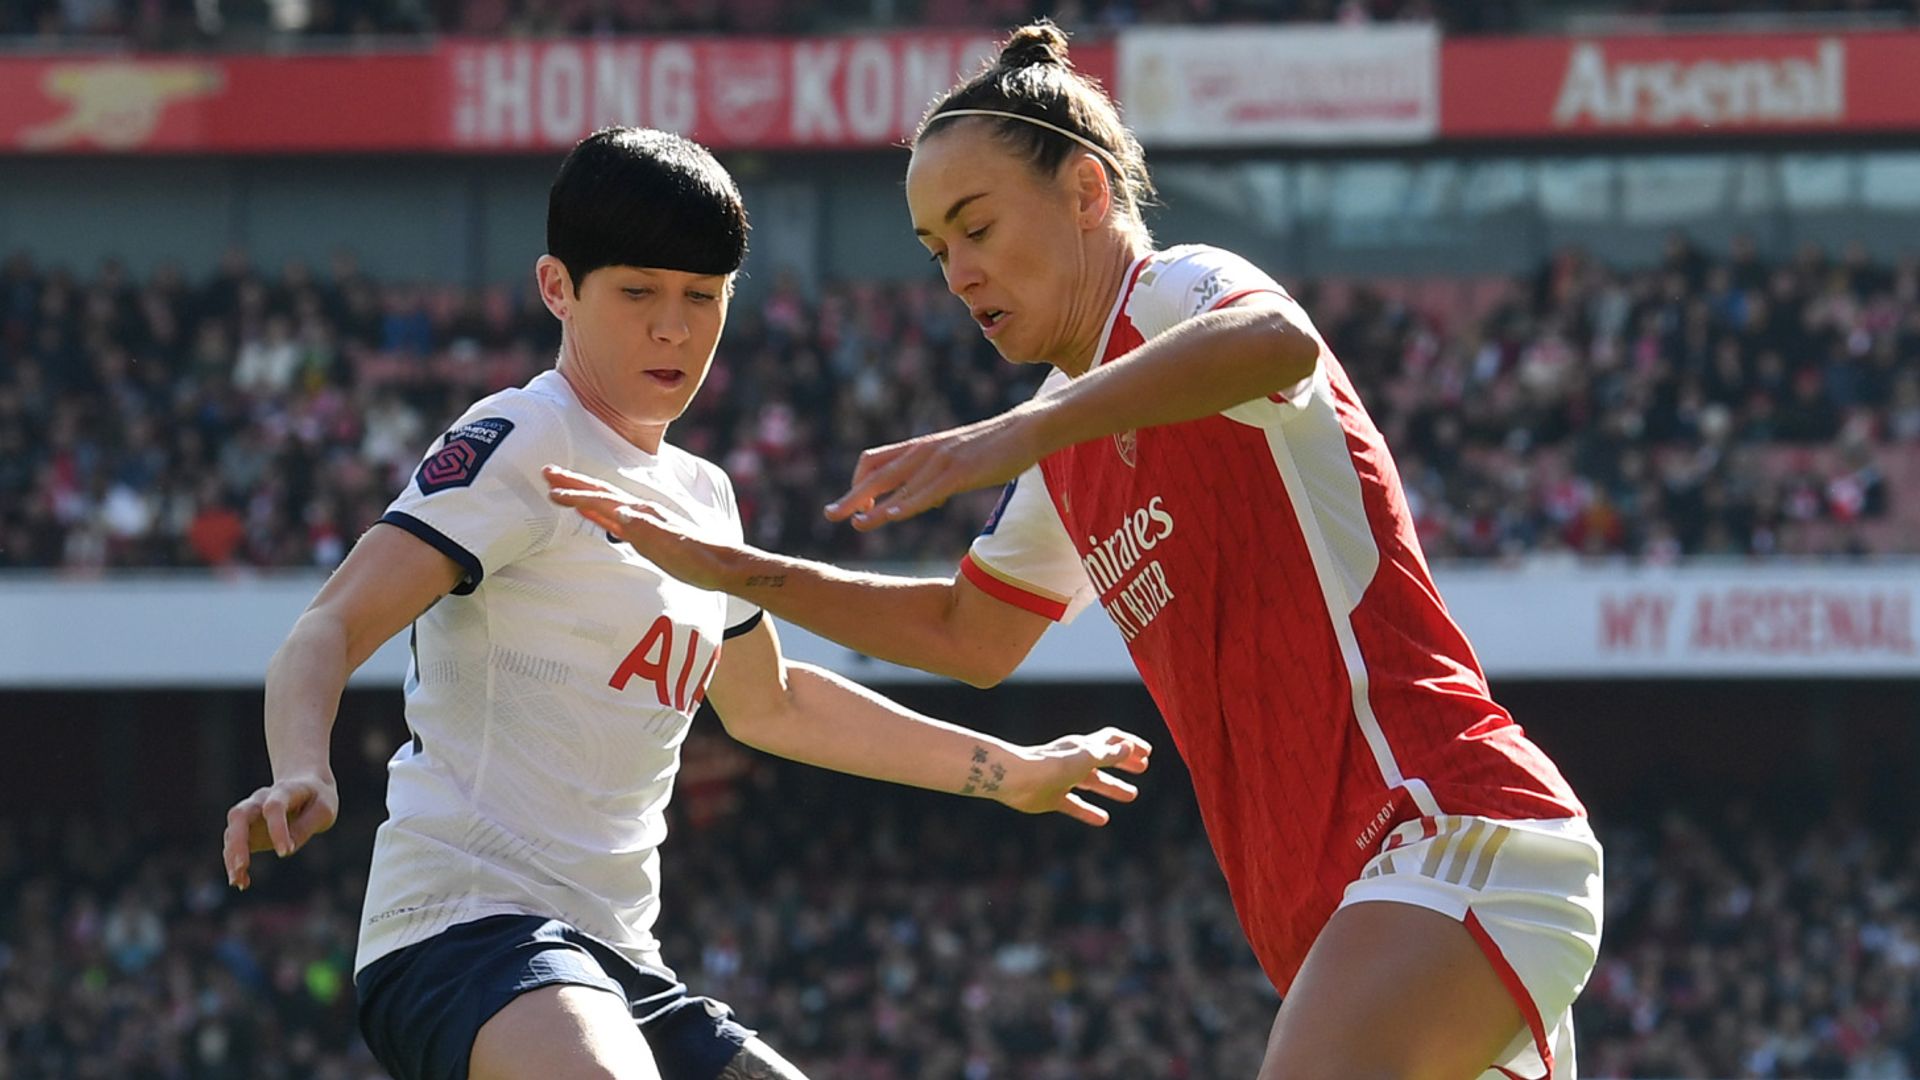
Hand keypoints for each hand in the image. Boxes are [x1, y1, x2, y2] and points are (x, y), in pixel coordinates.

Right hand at [222, 773, 337, 889]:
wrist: (308, 788)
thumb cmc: (317, 800)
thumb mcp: (324, 810)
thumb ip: (306, 827)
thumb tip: (287, 849)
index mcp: (283, 791)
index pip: (274, 807)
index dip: (277, 829)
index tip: (285, 852)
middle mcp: (260, 800)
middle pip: (239, 815)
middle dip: (237, 841)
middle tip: (243, 865)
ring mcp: (250, 814)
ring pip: (231, 832)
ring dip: (232, 857)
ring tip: (238, 881)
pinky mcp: (246, 830)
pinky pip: (233, 847)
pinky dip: (234, 864)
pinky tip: (242, 882)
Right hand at [544, 465, 732, 590]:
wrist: (722, 565)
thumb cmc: (697, 558)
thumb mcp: (669, 545)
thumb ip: (643, 528)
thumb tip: (617, 512)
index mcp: (643, 513)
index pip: (602, 500)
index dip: (576, 494)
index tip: (550, 488)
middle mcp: (641, 512)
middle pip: (601, 493)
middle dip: (574, 483)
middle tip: (547, 471)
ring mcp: (644, 522)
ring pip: (605, 504)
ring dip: (583, 495)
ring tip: (560, 488)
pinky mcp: (647, 535)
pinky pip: (614, 520)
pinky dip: (598, 513)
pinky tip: (590, 513)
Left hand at [825, 407, 1043, 531]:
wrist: (1027, 429)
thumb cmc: (995, 447)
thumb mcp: (958, 461)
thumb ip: (937, 478)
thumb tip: (927, 499)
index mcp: (921, 449)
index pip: (874, 461)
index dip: (858, 484)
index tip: (853, 508)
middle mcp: (924, 452)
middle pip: (876, 474)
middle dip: (851, 497)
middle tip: (829, 516)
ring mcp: (941, 461)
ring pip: (899, 485)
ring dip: (874, 507)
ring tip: (856, 524)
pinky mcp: (961, 471)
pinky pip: (928, 490)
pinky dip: (908, 503)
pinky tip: (892, 516)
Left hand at [999, 727, 1152, 826]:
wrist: (1017, 779)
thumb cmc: (1053, 765)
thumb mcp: (1088, 758)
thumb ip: (1109, 754)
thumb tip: (1130, 746)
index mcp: (1083, 746)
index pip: (1111, 739)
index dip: (1130, 744)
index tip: (1148, 752)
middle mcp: (1074, 761)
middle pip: (1105, 760)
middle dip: (1125, 763)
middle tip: (1144, 769)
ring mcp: (1063, 779)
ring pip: (1093, 782)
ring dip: (1113, 788)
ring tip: (1132, 795)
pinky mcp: (1053, 798)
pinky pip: (1076, 805)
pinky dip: (1089, 811)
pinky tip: (1103, 819)